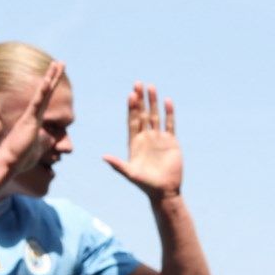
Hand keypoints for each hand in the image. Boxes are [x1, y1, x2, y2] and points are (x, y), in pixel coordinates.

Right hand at [0, 60, 64, 178]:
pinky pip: (37, 102)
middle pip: (45, 92)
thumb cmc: (19, 159)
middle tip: (60, 62)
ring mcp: (30, 116)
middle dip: (53, 77)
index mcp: (34, 121)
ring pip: (42, 93)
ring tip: (58, 64)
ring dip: (50, 78)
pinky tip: (48, 81)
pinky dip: (43, 91)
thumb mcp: (38, 149)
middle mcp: (32, 115)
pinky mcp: (29, 120)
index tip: (56, 75)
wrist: (7, 163)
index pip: (45, 101)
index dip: (51, 88)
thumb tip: (52, 139)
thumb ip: (45, 142)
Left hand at [103, 83, 181, 198]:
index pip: (132, 120)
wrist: (163, 191)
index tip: (130, 94)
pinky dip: (169, 113)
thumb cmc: (145, 184)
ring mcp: (159, 138)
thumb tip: (103, 157)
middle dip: (140, 100)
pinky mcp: (171, 141)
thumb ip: (117, 165)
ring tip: (151, 87)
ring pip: (155, 116)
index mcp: (134, 143)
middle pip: (142, 114)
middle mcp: (146, 138)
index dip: (131, 108)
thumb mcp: (130, 174)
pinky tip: (167, 101)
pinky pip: (170, 124)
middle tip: (138, 83)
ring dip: (153, 102)